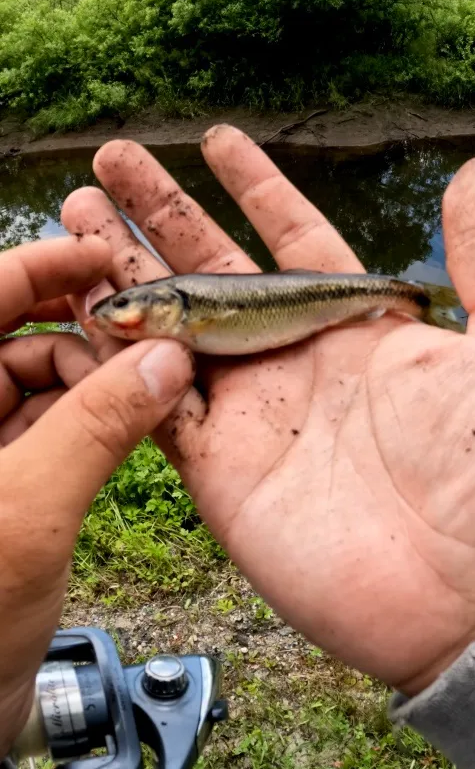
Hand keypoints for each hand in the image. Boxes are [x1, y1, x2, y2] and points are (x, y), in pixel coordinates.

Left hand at [0, 237, 194, 755]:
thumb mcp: (29, 512)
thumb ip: (99, 426)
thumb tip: (165, 362)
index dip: (38, 270)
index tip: (102, 255)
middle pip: (8, 340)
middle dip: (80, 337)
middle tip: (146, 344)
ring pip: (32, 384)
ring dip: (92, 383)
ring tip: (144, 391)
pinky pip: (45, 429)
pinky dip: (86, 422)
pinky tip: (126, 425)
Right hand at [61, 126, 474, 695]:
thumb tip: (473, 173)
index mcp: (366, 324)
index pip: (297, 235)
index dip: (256, 185)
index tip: (217, 139)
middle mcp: (305, 358)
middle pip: (218, 266)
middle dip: (164, 213)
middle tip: (112, 163)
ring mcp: (259, 411)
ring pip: (171, 322)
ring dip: (123, 270)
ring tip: (73, 217)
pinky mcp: (223, 467)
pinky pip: (151, 401)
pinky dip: (114, 358)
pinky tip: (78, 310)